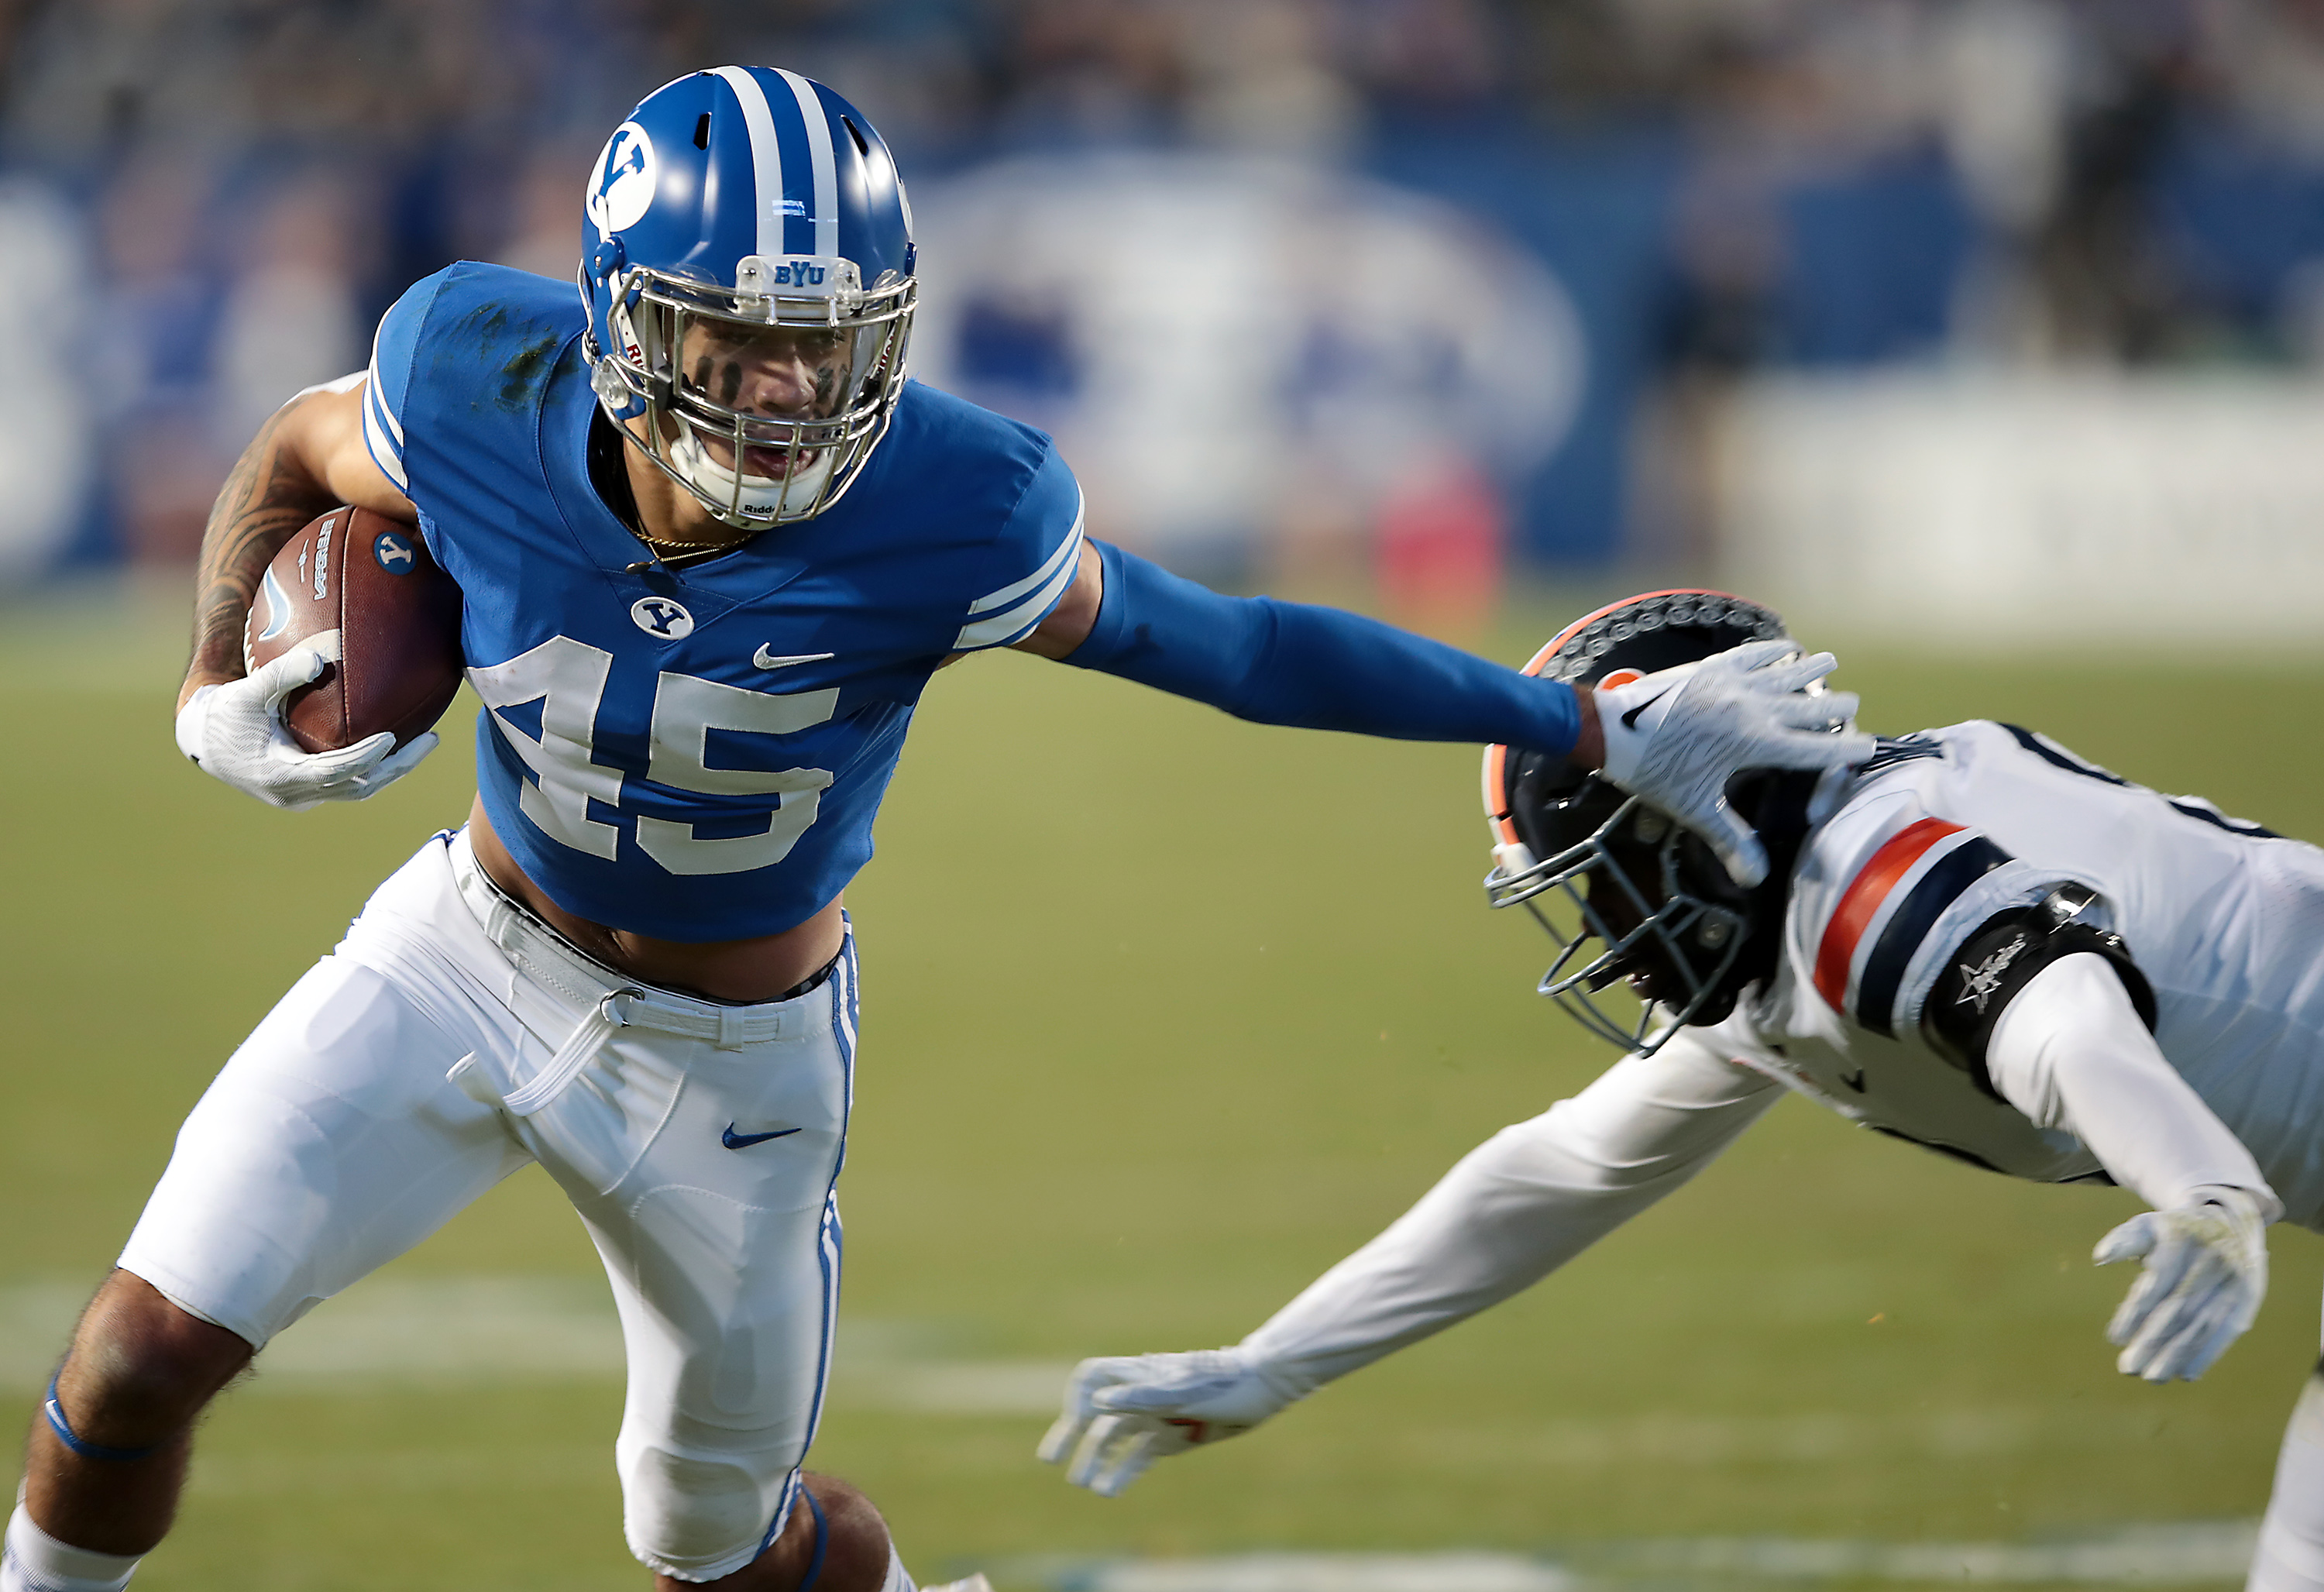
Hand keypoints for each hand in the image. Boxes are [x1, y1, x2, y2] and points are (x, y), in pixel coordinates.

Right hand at [174, 638, 437, 810]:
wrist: (203, 742)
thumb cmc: (224, 714)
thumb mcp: (245, 691)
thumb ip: (280, 674)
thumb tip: (318, 658)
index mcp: (279, 775)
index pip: (332, 772)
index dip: (363, 758)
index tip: (392, 738)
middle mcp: (295, 794)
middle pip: (358, 787)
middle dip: (397, 767)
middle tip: (432, 740)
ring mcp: (303, 797)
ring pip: (358, 789)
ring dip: (393, 769)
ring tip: (427, 741)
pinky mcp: (309, 793)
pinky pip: (350, 784)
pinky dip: (375, 767)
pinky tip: (400, 744)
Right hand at [1037, 1348, 1302, 1496]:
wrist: (1262, 1389)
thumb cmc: (1222, 1382)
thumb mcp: (1182, 1390)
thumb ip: (1140, 1396)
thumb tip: (1097, 1402)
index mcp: (1139, 1374)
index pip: (1092, 1378)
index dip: (1076, 1398)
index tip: (1076, 1423)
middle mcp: (1141, 1395)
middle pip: (1096, 1413)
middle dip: (1073, 1435)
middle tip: (1052, 1460)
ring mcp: (1155, 1417)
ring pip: (1115, 1439)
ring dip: (1096, 1460)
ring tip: (1085, 1485)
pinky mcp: (1170, 1438)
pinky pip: (1139, 1457)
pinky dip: (1123, 1472)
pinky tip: (1110, 1490)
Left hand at [1595, 641, 1873, 887]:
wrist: (1611, 727)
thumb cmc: (1654, 770)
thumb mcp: (1695, 808)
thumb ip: (1731, 839)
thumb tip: (1755, 879)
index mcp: (1757, 743)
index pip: (1817, 748)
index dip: (1846, 749)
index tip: (1866, 747)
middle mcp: (1755, 707)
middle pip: (1811, 705)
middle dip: (1836, 707)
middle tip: (1851, 704)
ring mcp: (1734, 681)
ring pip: (1787, 670)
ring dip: (1811, 669)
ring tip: (1829, 661)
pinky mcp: (1712, 666)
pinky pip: (1754, 652)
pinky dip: (1774, 649)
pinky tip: (1785, 647)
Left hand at [2095, 1186, 2269, 1381]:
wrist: (2229, 1221)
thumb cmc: (2174, 1232)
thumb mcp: (2147, 1225)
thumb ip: (2124, 1240)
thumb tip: (2099, 1257)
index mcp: (2180, 1239)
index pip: (2156, 1283)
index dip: (2135, 1313)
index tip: (2114, 1338)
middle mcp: (2210, 1259)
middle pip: (2178, 1309)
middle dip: (2152, 1341)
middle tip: (2129, 1367)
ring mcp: (2233, 1279)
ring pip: (2202, 1323)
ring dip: (2177, 1354)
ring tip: (2153, 1376)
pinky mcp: (2248, 1296)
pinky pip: (2227, 1329)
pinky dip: (2207, 1354)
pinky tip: (2187, 1373)